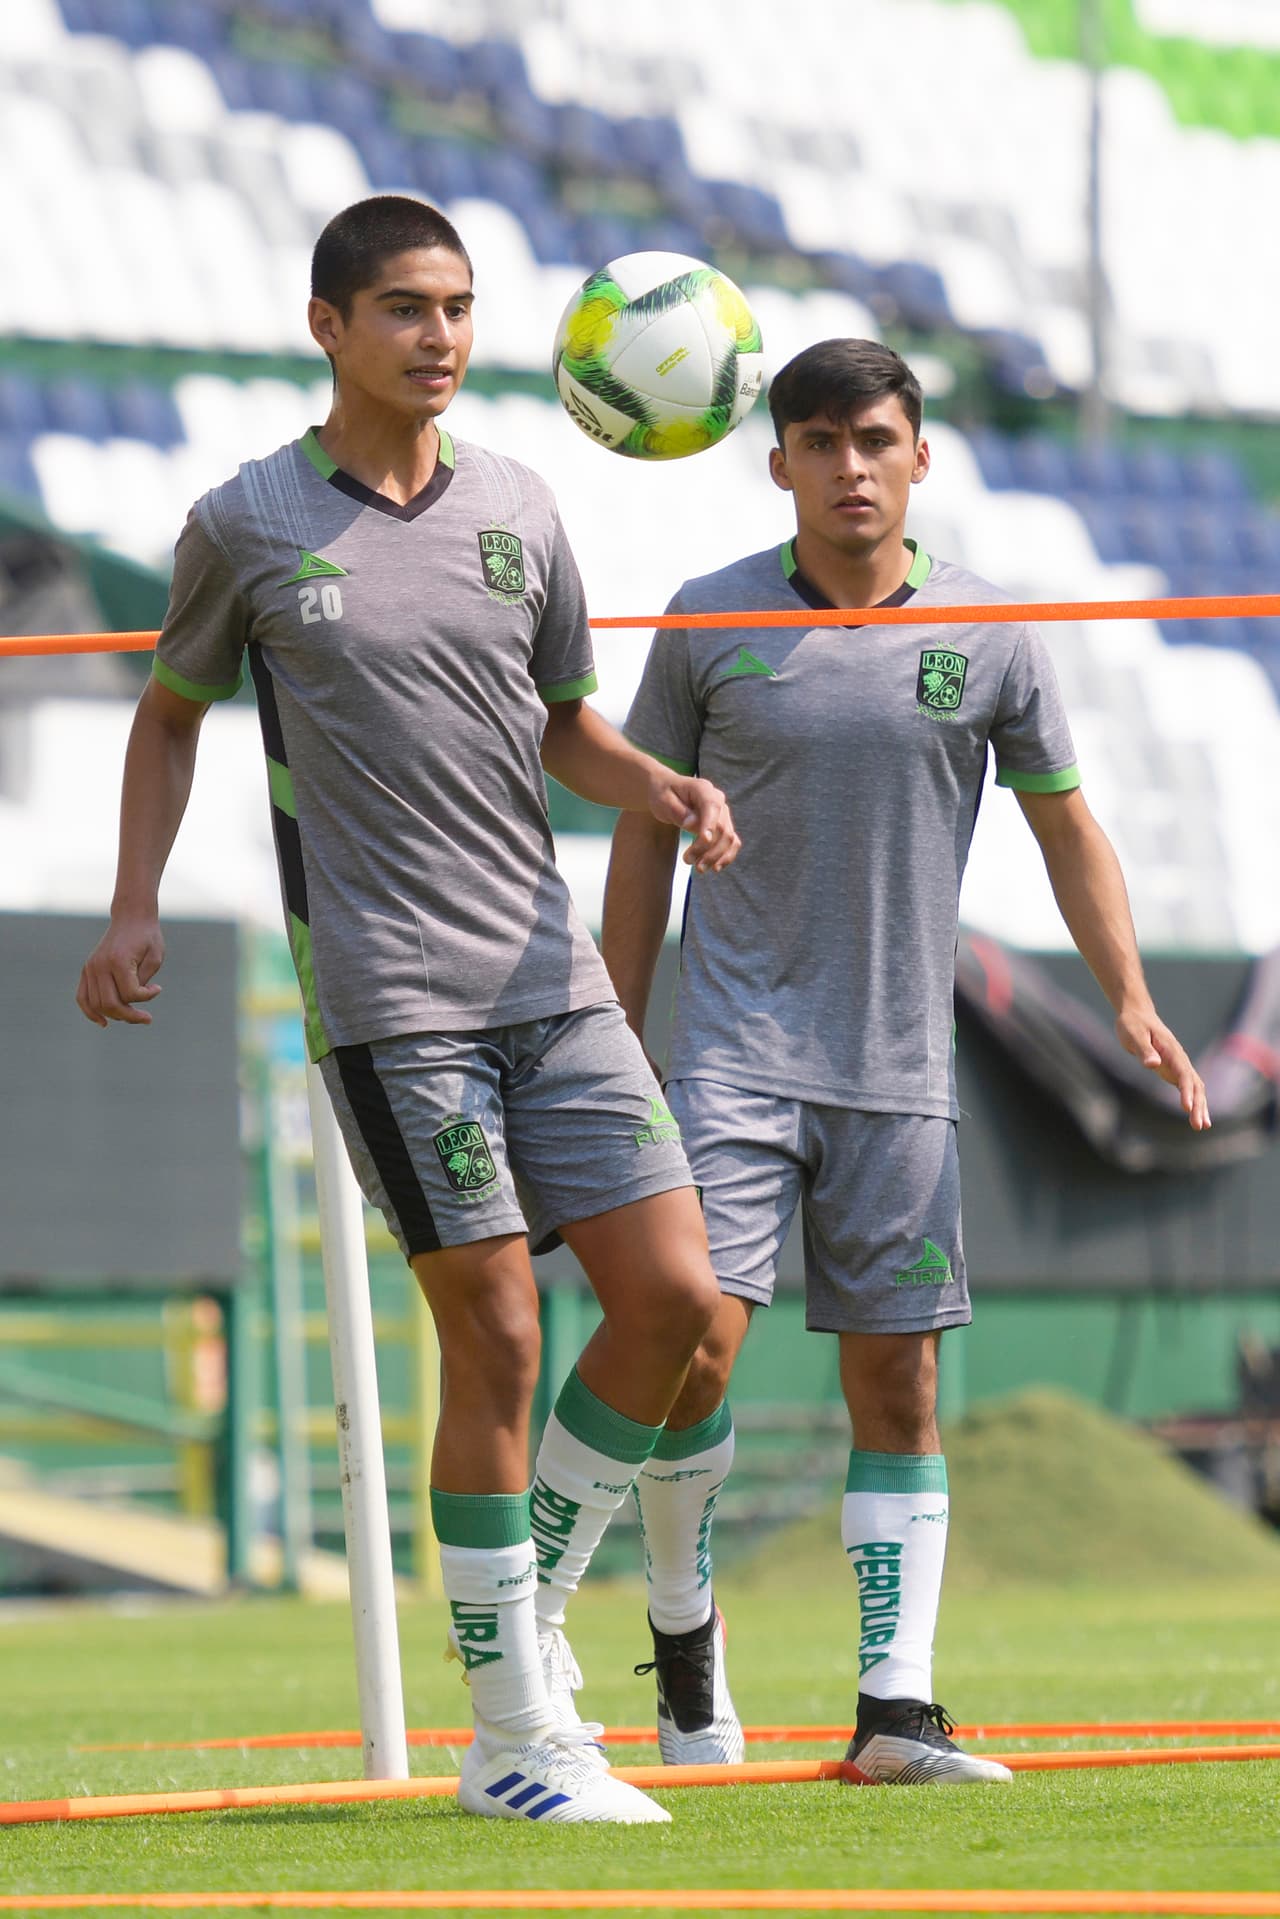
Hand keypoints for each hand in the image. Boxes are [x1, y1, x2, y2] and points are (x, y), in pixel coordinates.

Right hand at [76, 916, 164, 1027]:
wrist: (131, 917)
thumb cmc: (147, 937)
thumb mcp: (155, 958)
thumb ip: (144, 982)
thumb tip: (132, 1002)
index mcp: (119, 961)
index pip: (130, 994)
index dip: (146, 997)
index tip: (158, 989)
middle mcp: (100, 965)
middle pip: (110, 1004)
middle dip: (130, 1015)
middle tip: (147, 1018)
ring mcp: (90, 968)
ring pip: (96, 1004)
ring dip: (115, 1016)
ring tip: (132, 1016)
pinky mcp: (87, 970)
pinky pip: (82, 997)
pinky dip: (90, 1011)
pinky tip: (103, 1022)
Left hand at [647, 772, 740, 872]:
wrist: (667, 792)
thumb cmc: (663, 795)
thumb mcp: (663, 800)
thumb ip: (677, 811)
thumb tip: (692, 823)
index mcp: (703, 789)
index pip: (712, 806)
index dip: (710, 824)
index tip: (703, 841)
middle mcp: (718, 800)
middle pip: (721, 827)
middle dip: (707, 848)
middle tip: (687, 860)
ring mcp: (723, 813)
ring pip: (729, 838)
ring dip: (716, 856)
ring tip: (699, 868)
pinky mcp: (724, 826)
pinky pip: (732, 842)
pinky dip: (726, 856)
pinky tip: (715, 867)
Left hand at [1115, 1006, 1210, 1129]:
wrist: (1137, 1015)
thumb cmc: (1133, 1025)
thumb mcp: (1134, 1035)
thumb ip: (1144, 1050)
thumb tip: (1153, 1064)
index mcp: (1172, 1050)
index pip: (1183, 1074)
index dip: (1186, 1092)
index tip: (1186, 1108)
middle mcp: (1180, 1059)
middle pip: (1194, 1084)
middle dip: (1198, 1105)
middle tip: (1199, 1126)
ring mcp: (1178, 1064)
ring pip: (1195, 1087)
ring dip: (1200, 1106)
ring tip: (1202, 1126)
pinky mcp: (1173, 1069)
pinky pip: (1187, 1087)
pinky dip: (1193, 1101)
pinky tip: (1195, 1115)